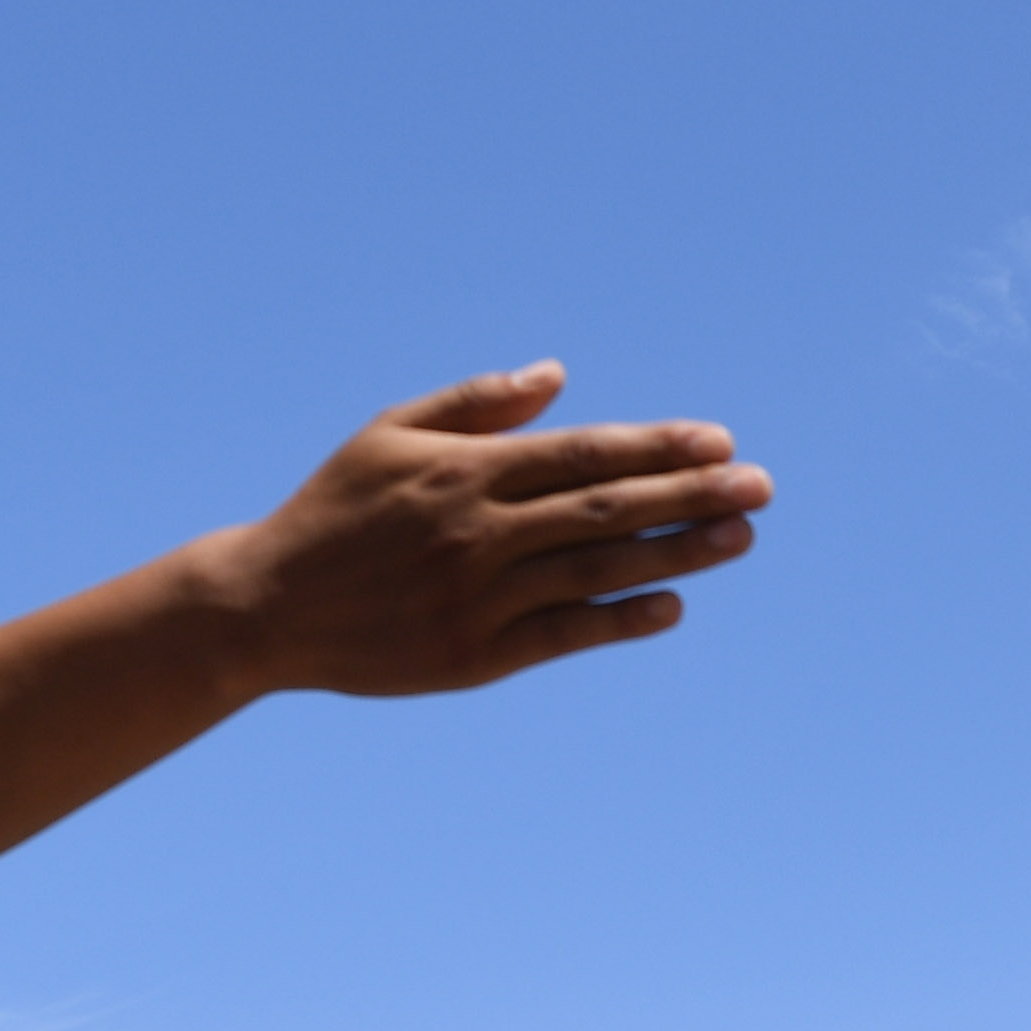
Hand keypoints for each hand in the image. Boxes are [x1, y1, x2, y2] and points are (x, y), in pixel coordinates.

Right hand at [190, 363, 771, 698]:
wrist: (269, 604)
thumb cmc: (336, 509)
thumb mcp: (391, 432)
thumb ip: (476, 404)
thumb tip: (558, 375)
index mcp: (465, 471)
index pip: (583, 453)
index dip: (656, 447)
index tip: (719, 442)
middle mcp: (479, 530)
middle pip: (606, 508)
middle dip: (690, 495)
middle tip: (761, 487)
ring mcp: (478, 596)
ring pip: (596, 571)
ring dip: (675, 552)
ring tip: (740, 538)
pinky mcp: (473, 655)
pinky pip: (562, 635)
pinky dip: (619, 619)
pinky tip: (672, 604)